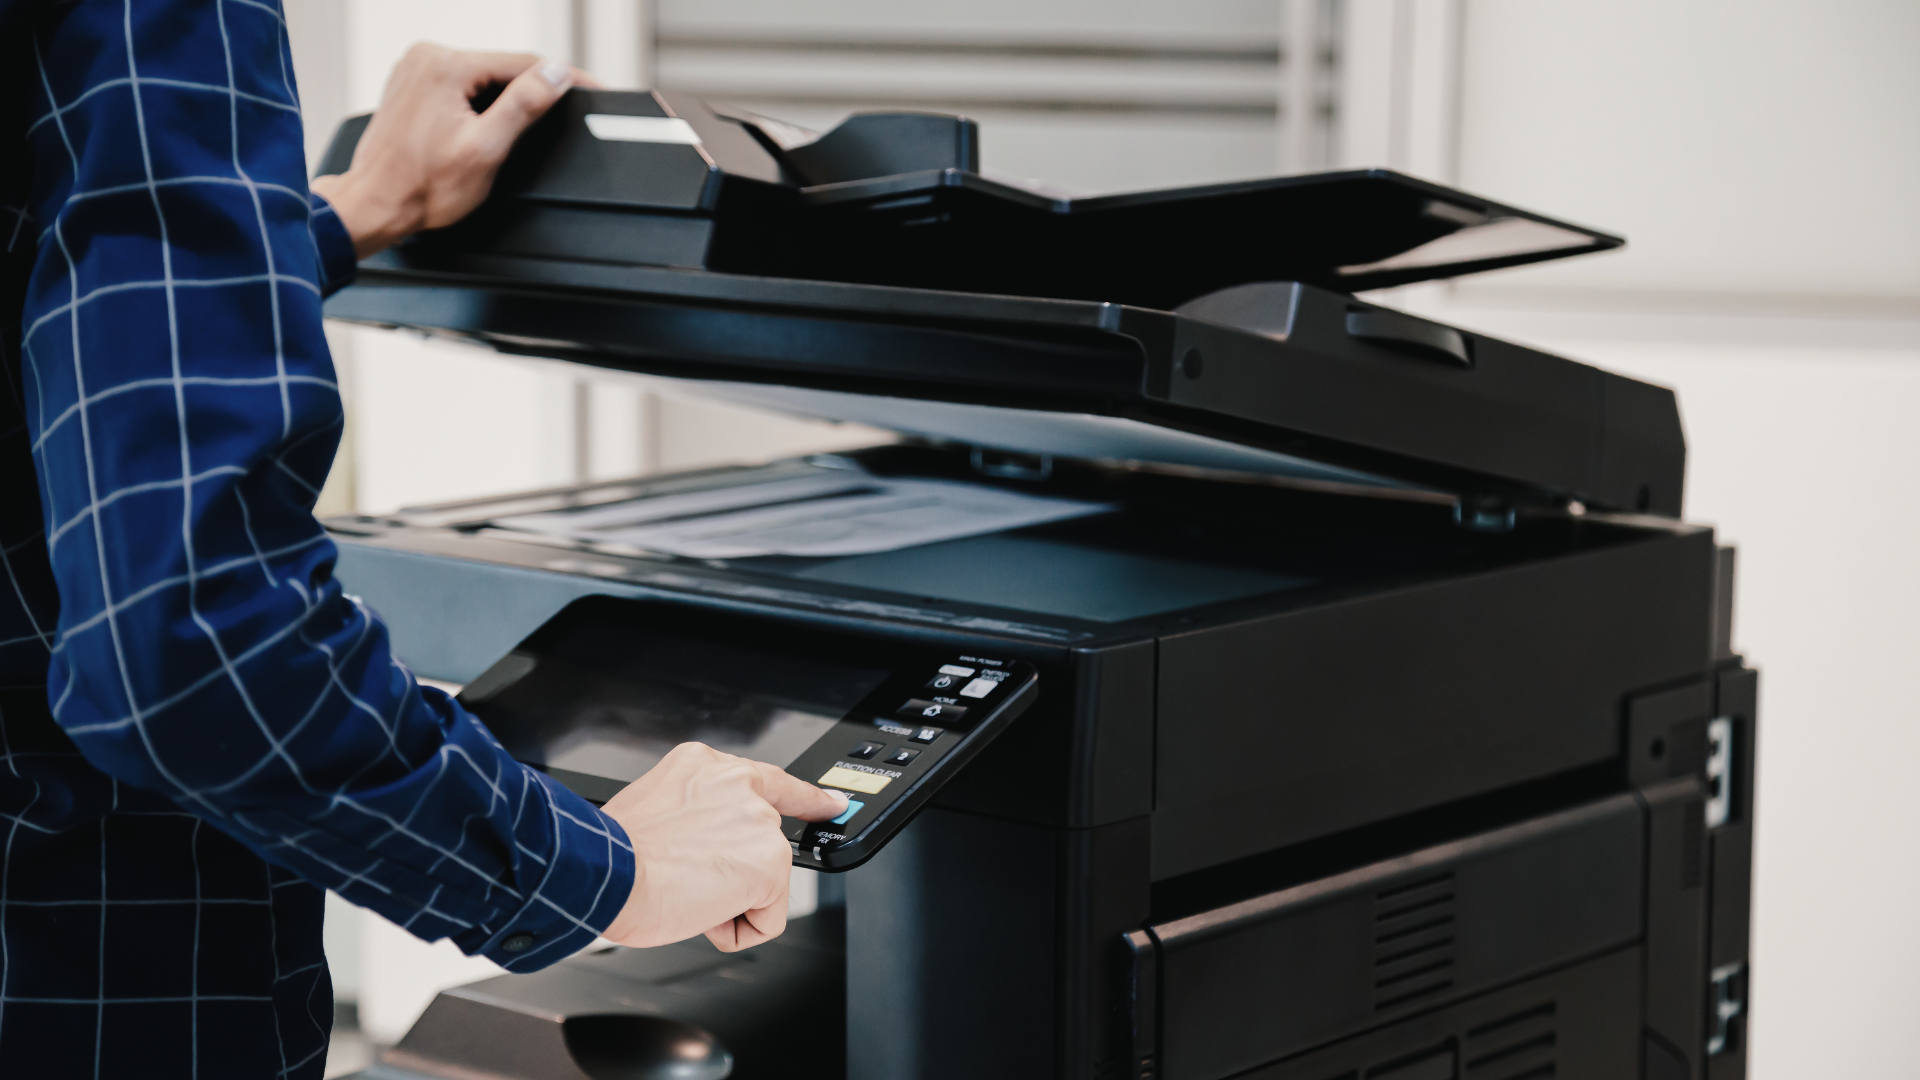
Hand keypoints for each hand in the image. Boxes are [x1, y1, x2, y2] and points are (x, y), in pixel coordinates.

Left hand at [310, 43, 597, 256]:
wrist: (376, 204)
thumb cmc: (422, 187)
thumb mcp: (487, 149)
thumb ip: (524, 105)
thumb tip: (555, 73)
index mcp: (444, 66)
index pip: (522, 62)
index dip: (563, 77)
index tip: (591, 87)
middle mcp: (426, 57)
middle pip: (501, 68)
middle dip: (531, 91)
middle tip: (561, 116)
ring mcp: (415, 67)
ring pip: (482, 76)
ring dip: (504, 99)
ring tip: (512, 132)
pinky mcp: (412, 82)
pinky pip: (460, 84)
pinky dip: (478, 102)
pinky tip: (481, 128)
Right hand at [598, 743, 849, 951]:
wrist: (606, 873)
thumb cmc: (613, 853)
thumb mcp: (654, 805)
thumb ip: (694, 812)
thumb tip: (703, 846)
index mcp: (706, 767)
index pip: (770, 781)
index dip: (806, 798)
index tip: (832, 804)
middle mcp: (738, 783)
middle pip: (763, 846)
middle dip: (734, 874)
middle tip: (687, 879)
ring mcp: (759, 821)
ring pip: (762, 884)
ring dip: (726, 900)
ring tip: (684, 890)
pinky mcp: (771, 862)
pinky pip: (767, 919)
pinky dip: (737, 929)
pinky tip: (701, 909)